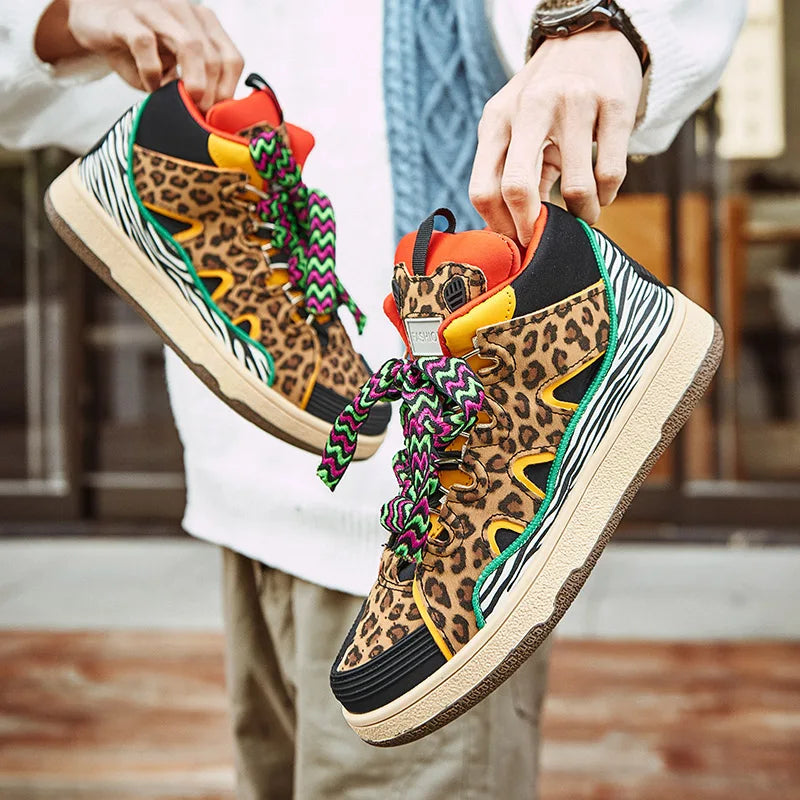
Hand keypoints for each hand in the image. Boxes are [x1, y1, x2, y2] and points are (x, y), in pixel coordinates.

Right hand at [35, 0, 243, 110]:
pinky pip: (145, 44)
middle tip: (203, 115)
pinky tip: (151, 86)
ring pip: (190, 45)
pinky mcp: (125, 17)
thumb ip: (193, 84)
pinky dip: (152, 71)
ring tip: (189, 103)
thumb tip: (211, 115)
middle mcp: (184, 11)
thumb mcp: (173, 66)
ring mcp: (155, 10)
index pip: (231, 57)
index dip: (229, 89)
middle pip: (213, 55)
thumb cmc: (140, 49)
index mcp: (202, 22)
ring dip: (194, 81)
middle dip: (212, 91)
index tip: (219, 114)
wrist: (93, 19)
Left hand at [469, 25, 642, 243]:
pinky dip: (606, 196)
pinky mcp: (614, 106)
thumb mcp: (516, 127)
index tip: (517, 240)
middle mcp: (530, 108)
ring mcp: (573, 104)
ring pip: (576, 188)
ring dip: (582, 215)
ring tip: (584, 215)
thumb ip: (513, 174)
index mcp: (497, 120)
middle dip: (530, 227)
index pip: (483, 189)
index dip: (499, 227)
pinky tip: (602, 193)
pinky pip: (610, 174)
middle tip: (543, 240)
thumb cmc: (546, 97)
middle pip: (516, 188)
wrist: (591, 35)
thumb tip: (517, 232)